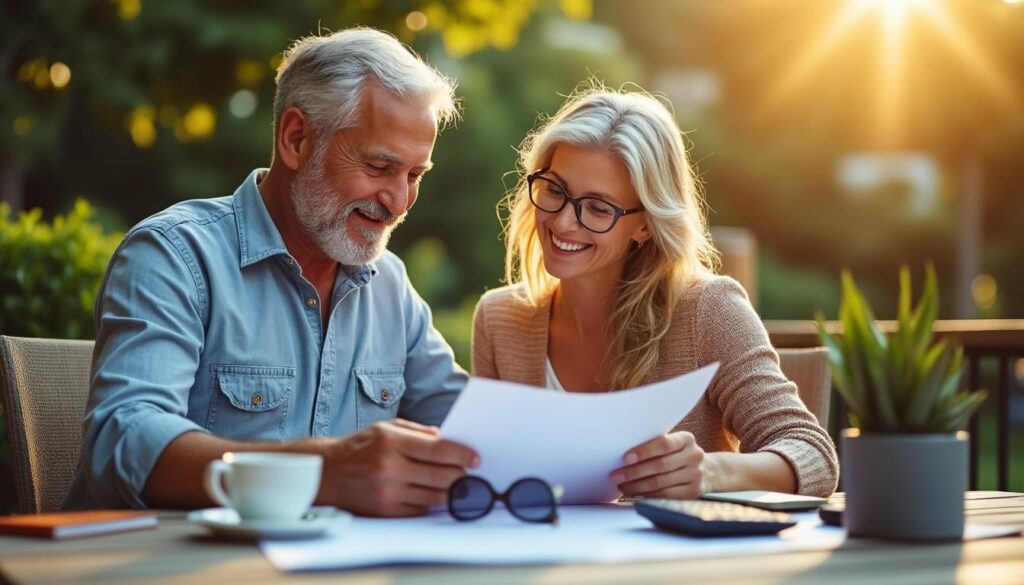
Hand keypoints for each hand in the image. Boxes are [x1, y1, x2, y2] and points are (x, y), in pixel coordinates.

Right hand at [314, 418, 478, 516]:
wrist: (327, 473)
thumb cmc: (361, 447)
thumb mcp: (386, 428)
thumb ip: (418, 432)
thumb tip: (448, 439)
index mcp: (391, 441)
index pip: (438, 449)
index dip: (462, 454)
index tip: (475, 458)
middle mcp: (389, 467)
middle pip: (441, 475)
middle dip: (461, 475)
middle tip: (469, 473)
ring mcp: (387, 491)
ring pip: (434, 496)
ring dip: (450, 491)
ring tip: (456, 484)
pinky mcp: (385, 510)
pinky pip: (420, 509)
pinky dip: (430, 502)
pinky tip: (433, 494)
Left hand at [610, 431, 705, 498]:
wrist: (708, 471)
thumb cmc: (678, 455)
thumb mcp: (673, 444)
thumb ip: (655, 445)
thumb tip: (621, 454)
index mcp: (686, 439)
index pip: (663, 443)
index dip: (644, 451)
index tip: (625, 458)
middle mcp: (694, 456)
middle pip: (660, 465)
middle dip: (634, 472)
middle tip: (615, 475)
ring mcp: (696, 475)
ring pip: (660, 482)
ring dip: (637, 486)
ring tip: (621, 486)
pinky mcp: (694, 492)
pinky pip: (666, 495)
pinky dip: (647, 495)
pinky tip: (635, 493)